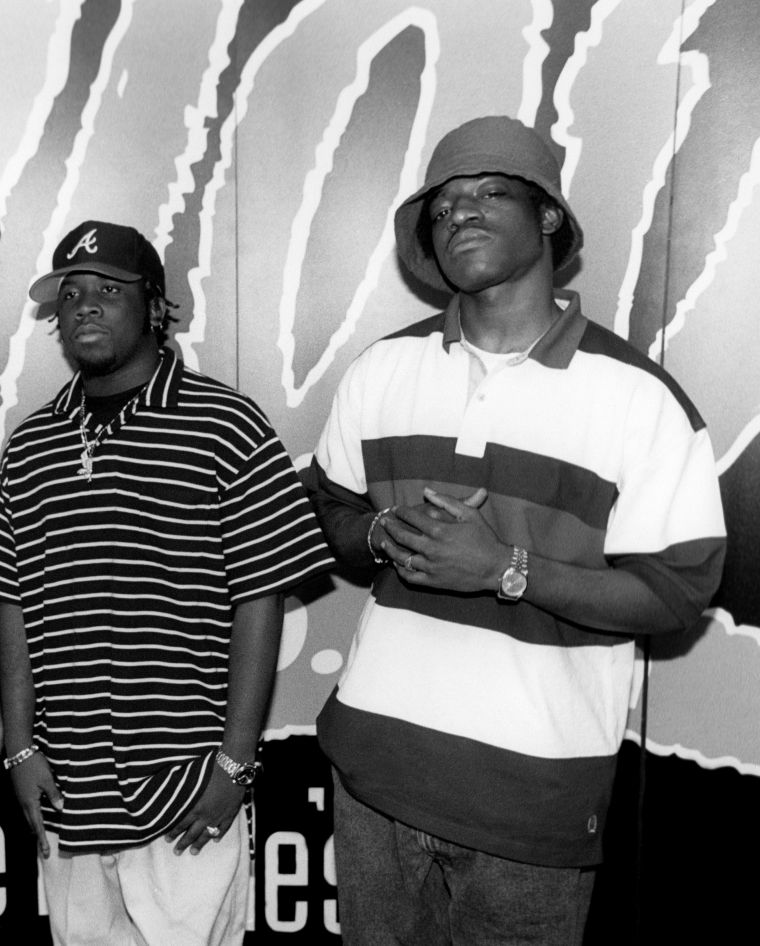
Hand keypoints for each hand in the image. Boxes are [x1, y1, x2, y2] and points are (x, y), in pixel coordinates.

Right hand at [10, 752, 63, 858]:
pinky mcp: (22, 793)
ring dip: (36, 828)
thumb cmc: (34, 765)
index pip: (38, 825)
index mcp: (30, 803)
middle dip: (38, 838)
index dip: (42, 839)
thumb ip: (54, 794)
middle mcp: (24, 804)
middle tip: (44, 850)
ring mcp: (21, 798)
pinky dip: (33, 818)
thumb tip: (61, 809)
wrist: (19, 753)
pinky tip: (39, 817)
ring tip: (42, 838)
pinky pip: (28, 810)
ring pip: (29, 818)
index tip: (45, 853)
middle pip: (31, 825)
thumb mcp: (47, 779)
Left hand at [164, 764, 244, 854]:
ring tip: (193, 852)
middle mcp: (206, 815)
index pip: (181, 824)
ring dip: (199, 844)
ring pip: (207, 834)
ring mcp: (219, 816)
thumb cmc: (211, 769)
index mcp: (195, 807)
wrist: (232, 767)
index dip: (173, 832)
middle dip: (183, 843)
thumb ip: (184, 793)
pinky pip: (224, 828)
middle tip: (177, 852)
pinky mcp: (231, 813)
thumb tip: (172, 798)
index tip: (167, 839)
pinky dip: (219, 835)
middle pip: (192, 833)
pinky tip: (215, 841)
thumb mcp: (193, 780)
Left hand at [380, 487, 509, 591]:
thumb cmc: (485, 539)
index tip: (396, 509)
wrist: (496, 568)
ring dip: (390, 549)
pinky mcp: (434, 582)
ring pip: (402, 558)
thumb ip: (446, 501)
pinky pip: (410, 577)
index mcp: (440, 531)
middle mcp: (432, 549)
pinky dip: (400, 570)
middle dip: (391, 527)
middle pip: (403, 537)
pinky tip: (397, 563)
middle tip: (385, 521)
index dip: (402, 512)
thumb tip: (427, 491)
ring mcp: (432, 567)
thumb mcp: (470, 514)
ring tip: (384, 542)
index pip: (413, 518)